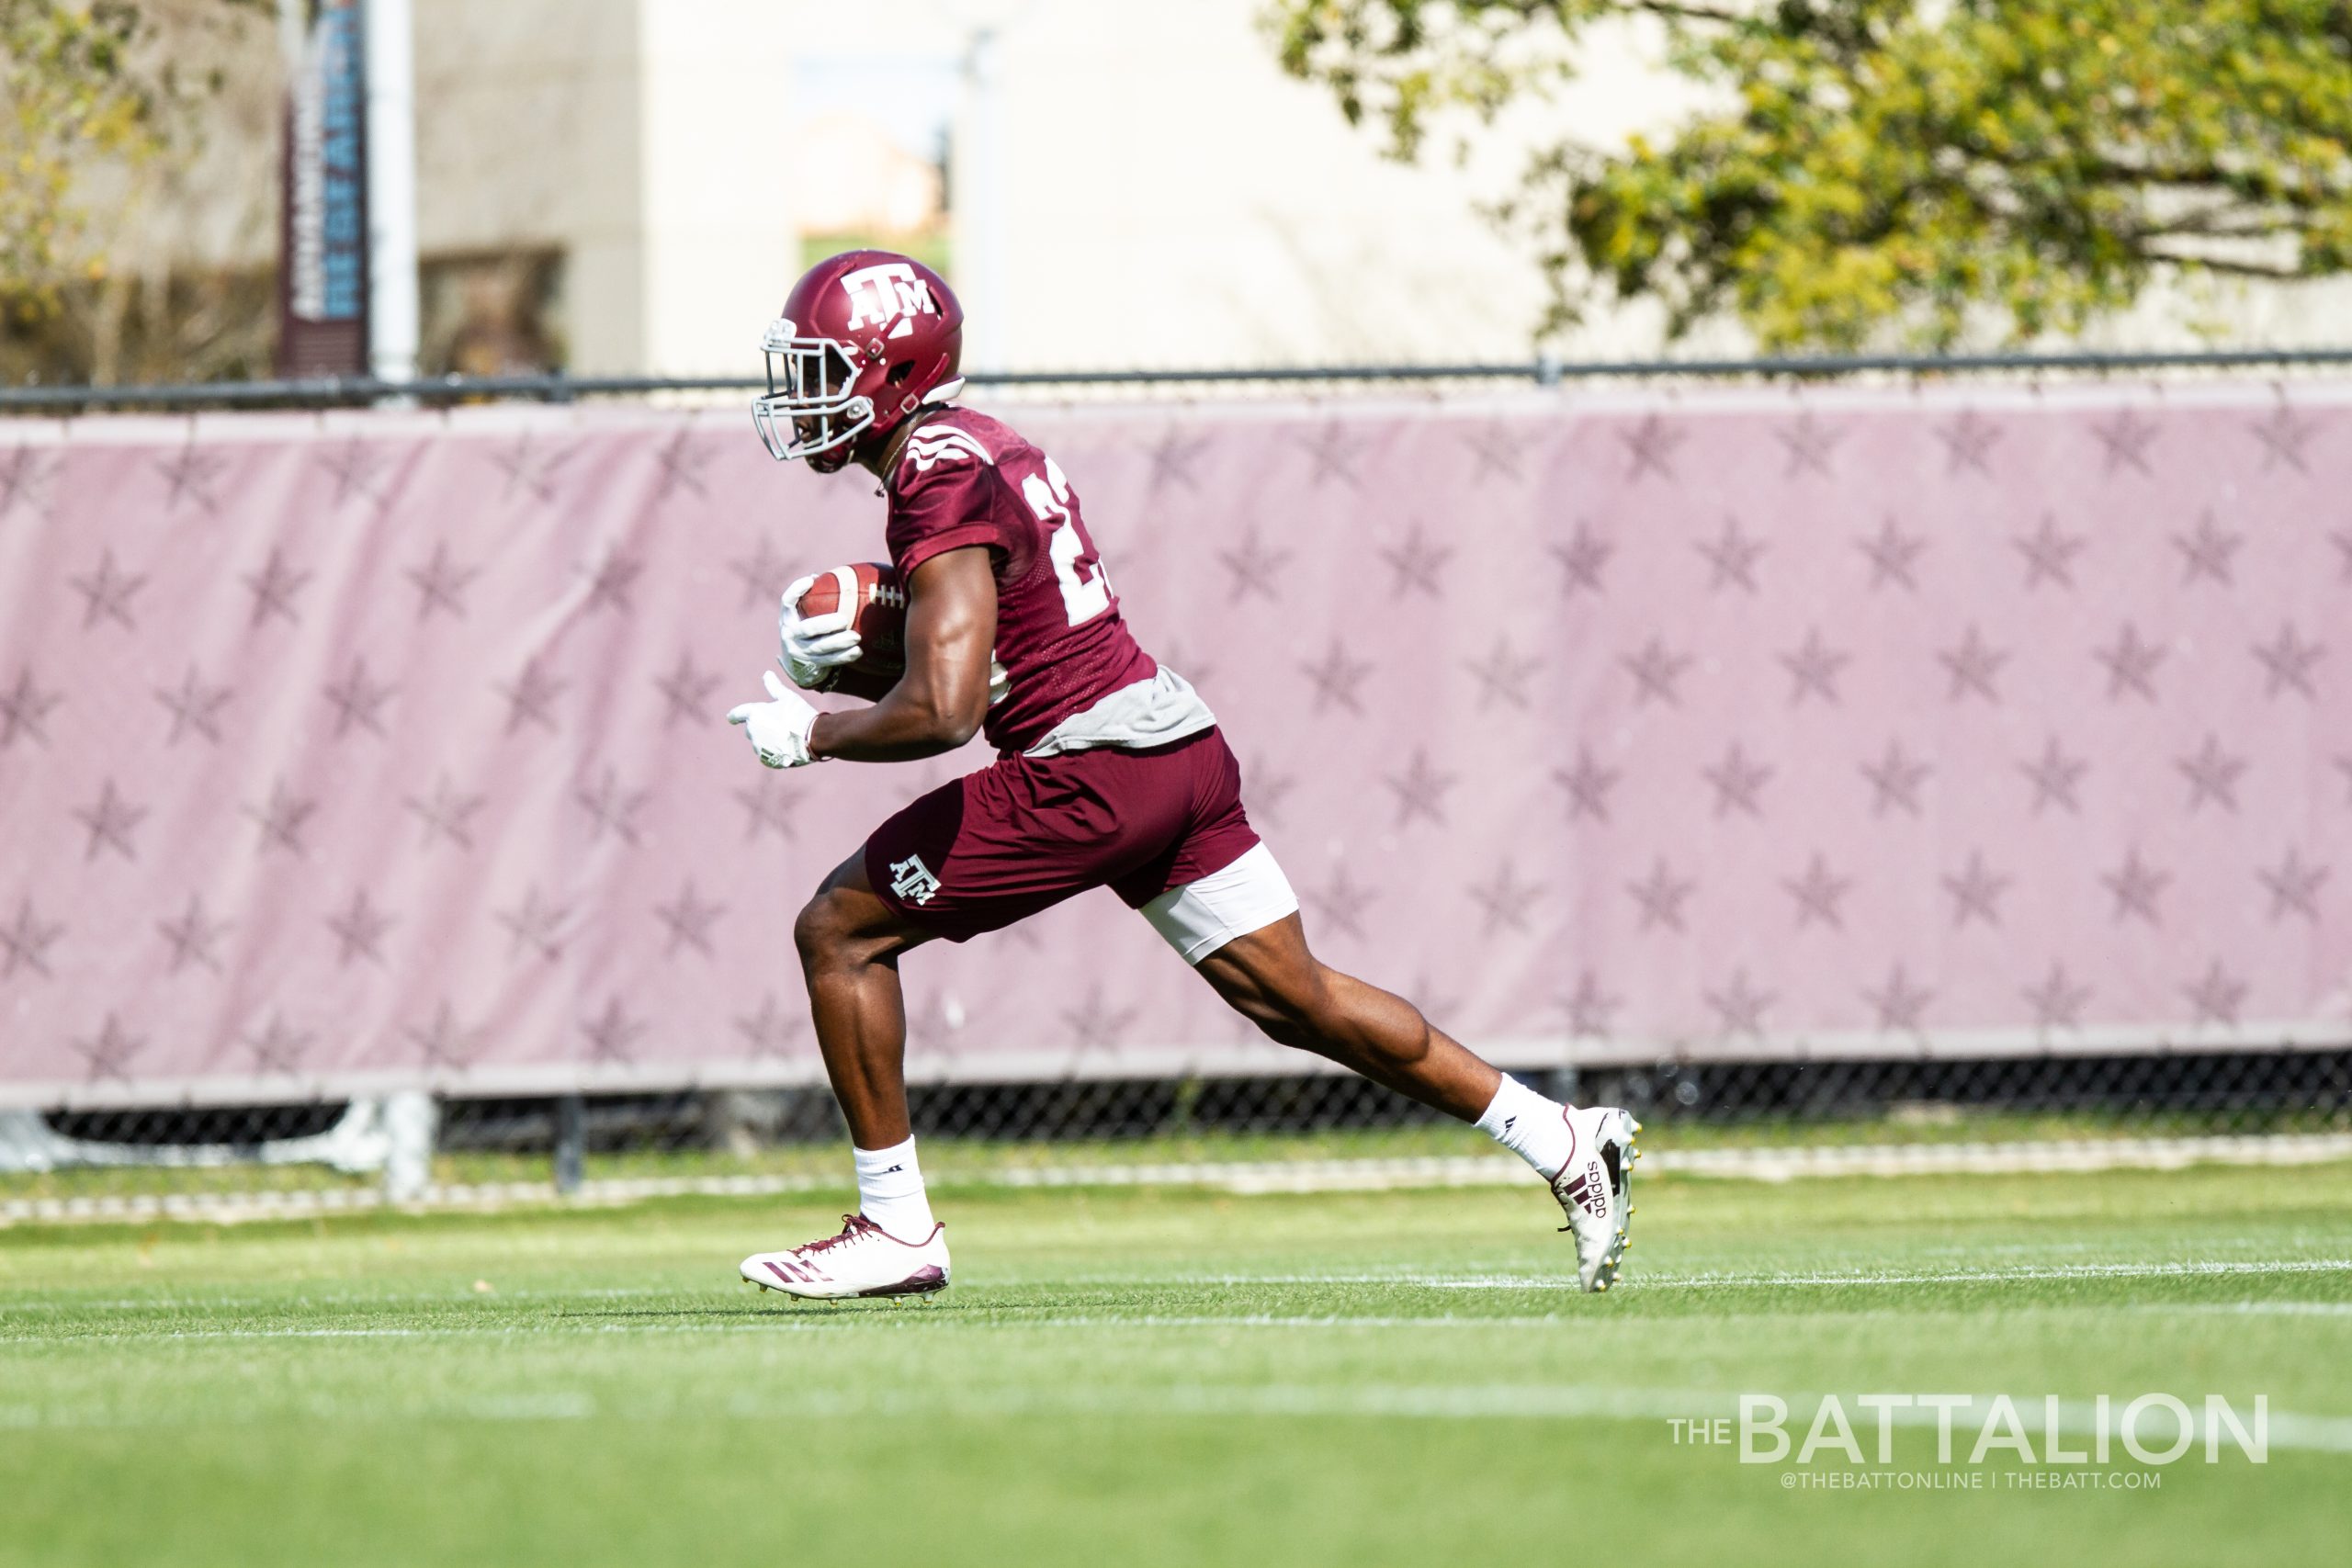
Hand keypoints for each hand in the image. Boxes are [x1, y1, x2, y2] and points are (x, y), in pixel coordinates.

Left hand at [726, 671, 820, 767]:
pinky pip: (767, 754)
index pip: (738, 713)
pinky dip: (774, 751)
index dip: (735, 715)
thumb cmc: (800, 713)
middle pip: (752, 729)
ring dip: (768, 740)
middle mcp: (752, 730)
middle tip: (781, 725)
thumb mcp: (788, 697)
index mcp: (754, 713)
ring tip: (787, 737)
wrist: (813, 737)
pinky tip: (787, 748)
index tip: (730, 718)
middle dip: (762, 727)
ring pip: (760, 742)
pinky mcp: (766, 759)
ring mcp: (758, 746)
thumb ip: (774, 687)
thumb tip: (767, 673)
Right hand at [778, 574, 862, 689]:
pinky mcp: (811, 665)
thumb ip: (813, 598)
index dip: (796, 590)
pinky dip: (844, 656)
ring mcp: (799, 651)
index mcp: (787, 617)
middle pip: (808, 629)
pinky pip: (829, 661)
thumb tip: (828, 576)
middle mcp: (790, 634)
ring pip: (820, 647)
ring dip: (840, 642)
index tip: (810, 580)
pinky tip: (857, 651)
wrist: (795, 662)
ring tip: (856, 637)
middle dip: (827, 624)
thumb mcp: (802, 614)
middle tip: (844, 619)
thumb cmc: (805, 628)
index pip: (787, 601)